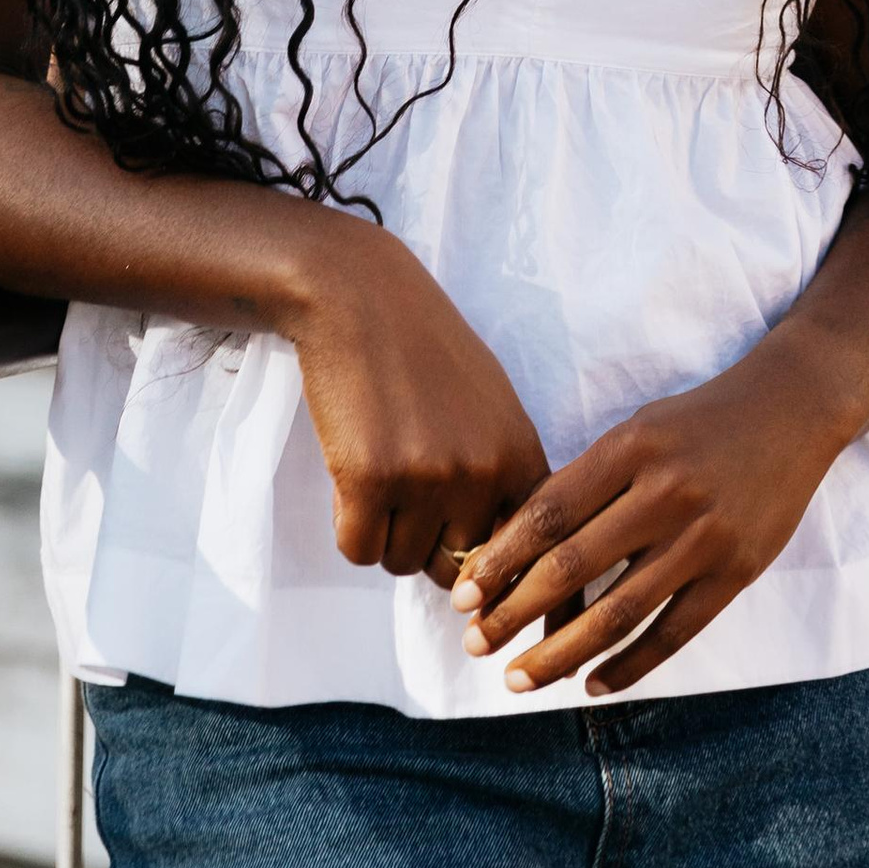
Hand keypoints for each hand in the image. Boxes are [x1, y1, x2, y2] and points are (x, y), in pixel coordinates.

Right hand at [279, 218, 550, 580]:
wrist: (361, 297)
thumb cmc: (424, 351)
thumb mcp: (491, 408)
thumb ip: (502, 478)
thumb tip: (495, 566)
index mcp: (521, 455)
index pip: (521, 555)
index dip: (487, 566)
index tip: (465, 565)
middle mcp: (484, 472)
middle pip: (456, 570)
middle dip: (426, 543)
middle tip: (407, 490)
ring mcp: (429, 478)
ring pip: (401, 562)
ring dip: (383, 530)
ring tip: (380, 465)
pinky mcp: (371, 480)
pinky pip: (358, 551)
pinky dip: (348, 524)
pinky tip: (351, 471)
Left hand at [455, 337, 852, 698]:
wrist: (792, 409)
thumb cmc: (698, 421)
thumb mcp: (638, 428)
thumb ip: (589, 481)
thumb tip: (518, 549)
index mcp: (631, 446)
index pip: (549, 512)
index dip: (500, 558)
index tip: (464, 594)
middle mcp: (665, 492)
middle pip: (573, 568)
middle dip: (514, 613)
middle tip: (474, 645)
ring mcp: (704, 536)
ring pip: (618, 612)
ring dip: (560, 654)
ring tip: (518, 679)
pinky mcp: (736, 572)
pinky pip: (673, 633)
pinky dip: (629, 666)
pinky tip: (593, 685)